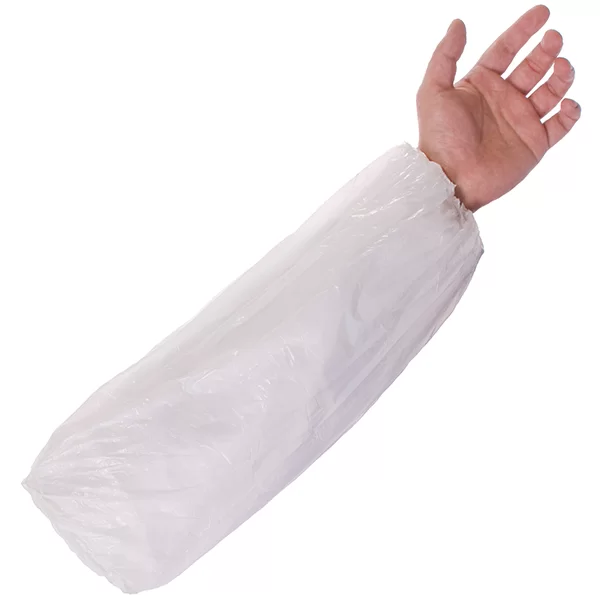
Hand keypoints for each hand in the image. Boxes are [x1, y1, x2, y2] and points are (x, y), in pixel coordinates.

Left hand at [416, 4, 579, 211]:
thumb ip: (445, 56)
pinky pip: (561, 125)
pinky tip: (567, 103)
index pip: (506, 50)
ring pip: (551, 91)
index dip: (523, 30)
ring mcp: (520, 122)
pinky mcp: (534, 144)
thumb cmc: (438, 138)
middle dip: (546, 50)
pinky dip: (570, 112)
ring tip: (562, 67)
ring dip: (561, 76)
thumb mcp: (432, 92)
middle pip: (533, 66)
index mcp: (481, 85)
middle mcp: (503, 100)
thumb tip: (458, 24)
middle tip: (553, 40)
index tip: (542, 13)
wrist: (450, 179)